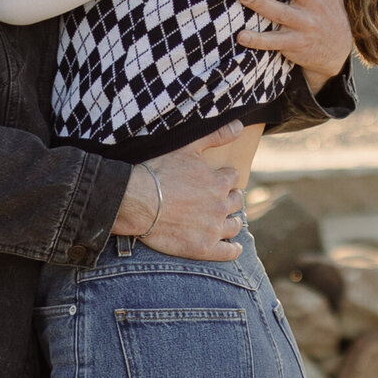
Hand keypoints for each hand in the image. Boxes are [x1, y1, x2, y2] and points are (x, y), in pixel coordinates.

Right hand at [112, 122, 245, 261]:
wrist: (137, 201)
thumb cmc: (159, 172)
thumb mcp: (188, 147)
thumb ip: (215, 136)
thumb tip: (240, 126)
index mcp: (218, 182)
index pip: (232, 178)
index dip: (223, 178)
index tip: (216, 180)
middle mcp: (220, 206)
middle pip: (236, 202)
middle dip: (230, 198)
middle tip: (220, 200)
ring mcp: (212, 228)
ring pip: (234, 225)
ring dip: (232, 221)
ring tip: (227, 221)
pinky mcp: (203, 248)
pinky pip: (227, 252)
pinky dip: (233, 249)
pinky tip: (233, 247)